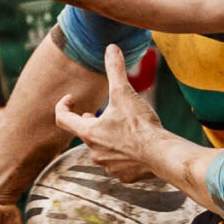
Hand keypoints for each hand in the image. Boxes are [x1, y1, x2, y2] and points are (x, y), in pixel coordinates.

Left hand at [50, 46, 161, 181]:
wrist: (160, 154)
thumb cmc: (140, 125)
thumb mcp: (125, 93)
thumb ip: (115, 69)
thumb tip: (111, 48)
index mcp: (89, 133)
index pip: (63, 119)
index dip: (63, 106)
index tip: (70, 99)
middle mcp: (94, 152)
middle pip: (85, 134)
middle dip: (90, 123)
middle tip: (97, 114)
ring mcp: (108, 166)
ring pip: (101, 150)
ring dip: (107, 138)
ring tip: (120, 128)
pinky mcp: (123, 175)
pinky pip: (118, 163)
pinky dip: (122, 154)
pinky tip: (135, 146)